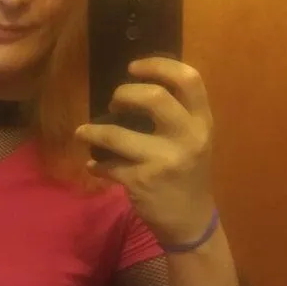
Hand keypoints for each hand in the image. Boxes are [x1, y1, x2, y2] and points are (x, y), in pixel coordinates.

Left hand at [76, 57, 215, 245]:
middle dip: (124, 94)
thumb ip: (176, 114)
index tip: (133, 67)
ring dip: (93, 131)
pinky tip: (95, 166)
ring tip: (84, 132)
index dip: (158, 65)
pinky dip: (97, 164)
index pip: (189, 79)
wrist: (190, 220)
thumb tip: (133, 86)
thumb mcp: (193, 140)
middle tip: (114, 103)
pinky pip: (107, 165)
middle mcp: (187, 138)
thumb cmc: (187, 173)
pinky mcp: (141, 181)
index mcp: (201, 122)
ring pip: (116, 134)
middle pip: (153, 97)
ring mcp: (164, 160)